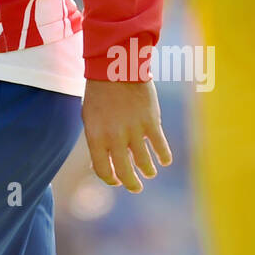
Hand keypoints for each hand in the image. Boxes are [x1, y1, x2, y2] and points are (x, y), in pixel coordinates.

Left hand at [81, 77, 171, 193]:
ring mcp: (133, 130)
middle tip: (136, 188)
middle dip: (131, 184)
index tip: (117, 181)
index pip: (102, 169)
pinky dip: (164, 156)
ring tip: (149, 172)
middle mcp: (114, 137)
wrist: (115, 67)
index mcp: (95, 136)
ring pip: (144, 163)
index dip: (110, 179)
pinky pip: (160, 147)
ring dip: (148, 170)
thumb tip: (103, 163)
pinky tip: (164, 160)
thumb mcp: (90, 117)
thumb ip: (97, 140)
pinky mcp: (151, 122)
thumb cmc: (100, 93)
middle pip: (124, 172)